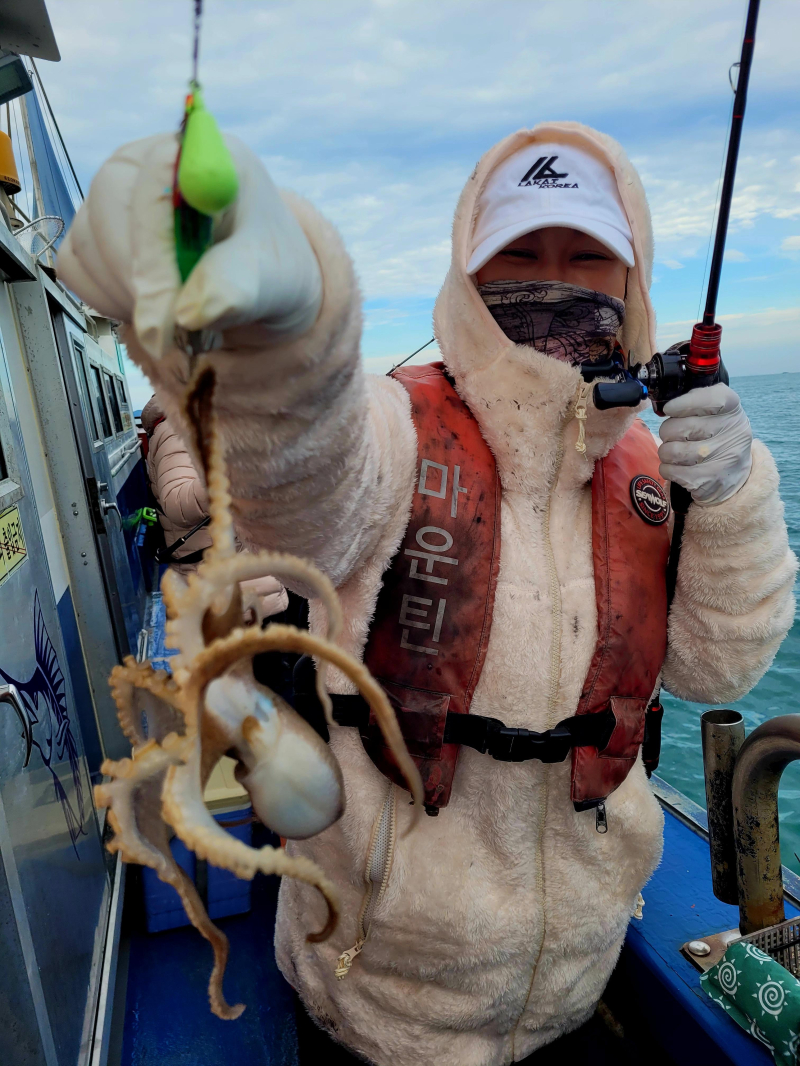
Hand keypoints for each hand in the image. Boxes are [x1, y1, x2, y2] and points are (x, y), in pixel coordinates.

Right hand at [57, 133, 321, 359]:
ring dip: (126, 295)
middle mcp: (147, 165)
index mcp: (201, 157)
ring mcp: (112, 196)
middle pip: (108, 204)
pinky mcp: (91, 232)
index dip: (157, 245)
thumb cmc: (267, 270)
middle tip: (174, 327)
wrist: (254, 285)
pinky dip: (106, 299)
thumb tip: (191, 311)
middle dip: (138, 276)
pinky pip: (75, 267)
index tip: (171, 308)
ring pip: (87, 242)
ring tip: (176, 313)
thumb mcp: (272, 281)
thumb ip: (237, 289)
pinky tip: (148, 306)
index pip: (157, 176)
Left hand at [658, 383, 751, 504]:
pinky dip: (667, 468)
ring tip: (676, 452)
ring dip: (666, 451)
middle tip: (673, 435)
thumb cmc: (717, 436)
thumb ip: (697, 401)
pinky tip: (678, 466)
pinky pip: (669, 470)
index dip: (685, 403)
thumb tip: (668, 404)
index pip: (712, 399)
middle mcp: (731, 433)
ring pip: (671, 451)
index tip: (669, 408)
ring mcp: (720, 459)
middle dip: (667, 431)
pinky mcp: (707, 481)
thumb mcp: (718, 412)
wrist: (735, 475)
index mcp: (732, 410)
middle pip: (681, 427)